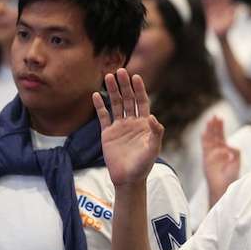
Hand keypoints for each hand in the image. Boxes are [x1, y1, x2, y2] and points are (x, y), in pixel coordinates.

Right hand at [94, 68, 163, 186]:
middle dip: (125, 85)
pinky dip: (99, 106)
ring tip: (108, 76)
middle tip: (120, 70)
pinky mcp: (108, 133)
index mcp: (144, 123)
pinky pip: (103, 117)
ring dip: (112, 91)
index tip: (136, 76)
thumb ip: (155, 133)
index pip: (142, 102)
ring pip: (115, 104)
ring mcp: (119, 127)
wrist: (128, 179)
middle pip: (128, 99)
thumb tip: (152, 116)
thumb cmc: (143, 165)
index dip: (139, 89)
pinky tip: (95, 95)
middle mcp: (132, 122)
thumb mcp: (153, 149)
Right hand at [201, 116, 239, 203]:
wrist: (223, 186)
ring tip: (209, 121)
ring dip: (210, 130)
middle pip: (214, 135)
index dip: (220, 127)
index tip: (220, 118)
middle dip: (215, 126)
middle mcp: (216, 151)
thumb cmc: (231, 176)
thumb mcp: (236, 161)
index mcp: (224, 151)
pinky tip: (204, 133)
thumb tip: (228, 145)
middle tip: (215, 115)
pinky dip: (204, 140)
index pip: (221, 136)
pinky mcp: (206, 159)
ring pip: (209, 139)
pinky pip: (205, 148)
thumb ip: (235, 151)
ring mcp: (210, 155)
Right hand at [202, 0, 236, 38]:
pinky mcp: (209, 13)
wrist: (221, 34)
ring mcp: (215, 9)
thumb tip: (236, 7)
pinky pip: (206, 6)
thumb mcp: (232, 20)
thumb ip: (233, 13)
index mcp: (227, 8)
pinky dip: (205, 1)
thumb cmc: (227, 27)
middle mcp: (221, 7)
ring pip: (213, 0)